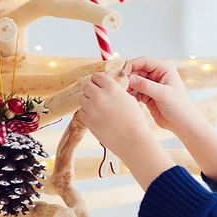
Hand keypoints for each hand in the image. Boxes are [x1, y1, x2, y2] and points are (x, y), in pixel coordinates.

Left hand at [79, 73, 172, 188]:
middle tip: (95, 95)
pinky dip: (86, 112)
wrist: (132, 140)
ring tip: (96, 106)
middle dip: (90, 89)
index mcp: (112, 88)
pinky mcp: (88, 121)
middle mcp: (100, 96)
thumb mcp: (129, 99)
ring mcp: (92, 109)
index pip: (97, 76)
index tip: (98, 84)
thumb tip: (107, 88)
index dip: (98, 80)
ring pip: (81, 98)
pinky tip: (95, 116)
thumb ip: (116, 91)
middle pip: (86, 85)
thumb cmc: (135, 121)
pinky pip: (81, 111)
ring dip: (87, 100)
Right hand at [123, 56, 195, 130]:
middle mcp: (157, 75)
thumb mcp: (163, 94)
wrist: (183, 124)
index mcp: (164, 69)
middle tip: (121, 85)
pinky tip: (129, 99)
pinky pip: (135, 91)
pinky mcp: (148, 96)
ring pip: (135, 81)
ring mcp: (152, 85)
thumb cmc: (180, 107)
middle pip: (137, 70)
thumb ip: (146, 86)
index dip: (132, 65)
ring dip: (128, 86)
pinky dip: (130, 94)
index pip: (144, 61)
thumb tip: (129, 78)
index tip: (123, 73)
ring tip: (124, 93)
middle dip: (128, 77)